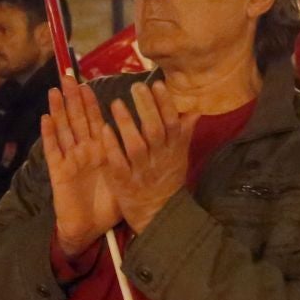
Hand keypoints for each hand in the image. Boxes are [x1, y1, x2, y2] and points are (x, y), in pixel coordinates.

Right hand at [41, 77, 120, 255]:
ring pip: (63, 130)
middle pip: (77, 120)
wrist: (89, 230)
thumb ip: (133, 157)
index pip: (95, 121)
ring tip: (55, 90)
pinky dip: (49, 135)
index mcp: (100, 151)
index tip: (90, 82)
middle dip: (73, 98)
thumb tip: (157, 139)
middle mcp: (83, 152)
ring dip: (59, 110)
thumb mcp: (124, 176)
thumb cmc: (107, 205)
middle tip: (68, 76)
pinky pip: (53, 151)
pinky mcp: (59, 173)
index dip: (92, 103)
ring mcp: (70, 160)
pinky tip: (46, 119)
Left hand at [102, 80, 194, 234]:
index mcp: (173, 149)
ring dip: (127, 123)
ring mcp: (141, 171)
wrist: (159, 215)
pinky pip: (118, 163)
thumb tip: (195, 108)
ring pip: (136, 145)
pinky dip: (112, 147)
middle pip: (155, 130)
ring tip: (116, 103)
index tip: (157, 84)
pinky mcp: (124, 182)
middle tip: (135, 87)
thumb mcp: (180, 156)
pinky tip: (104, 130)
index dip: (165, 103)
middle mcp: (159, 158)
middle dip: (146, 107)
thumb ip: (185, 131)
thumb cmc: (167, 179)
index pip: (172, 122)